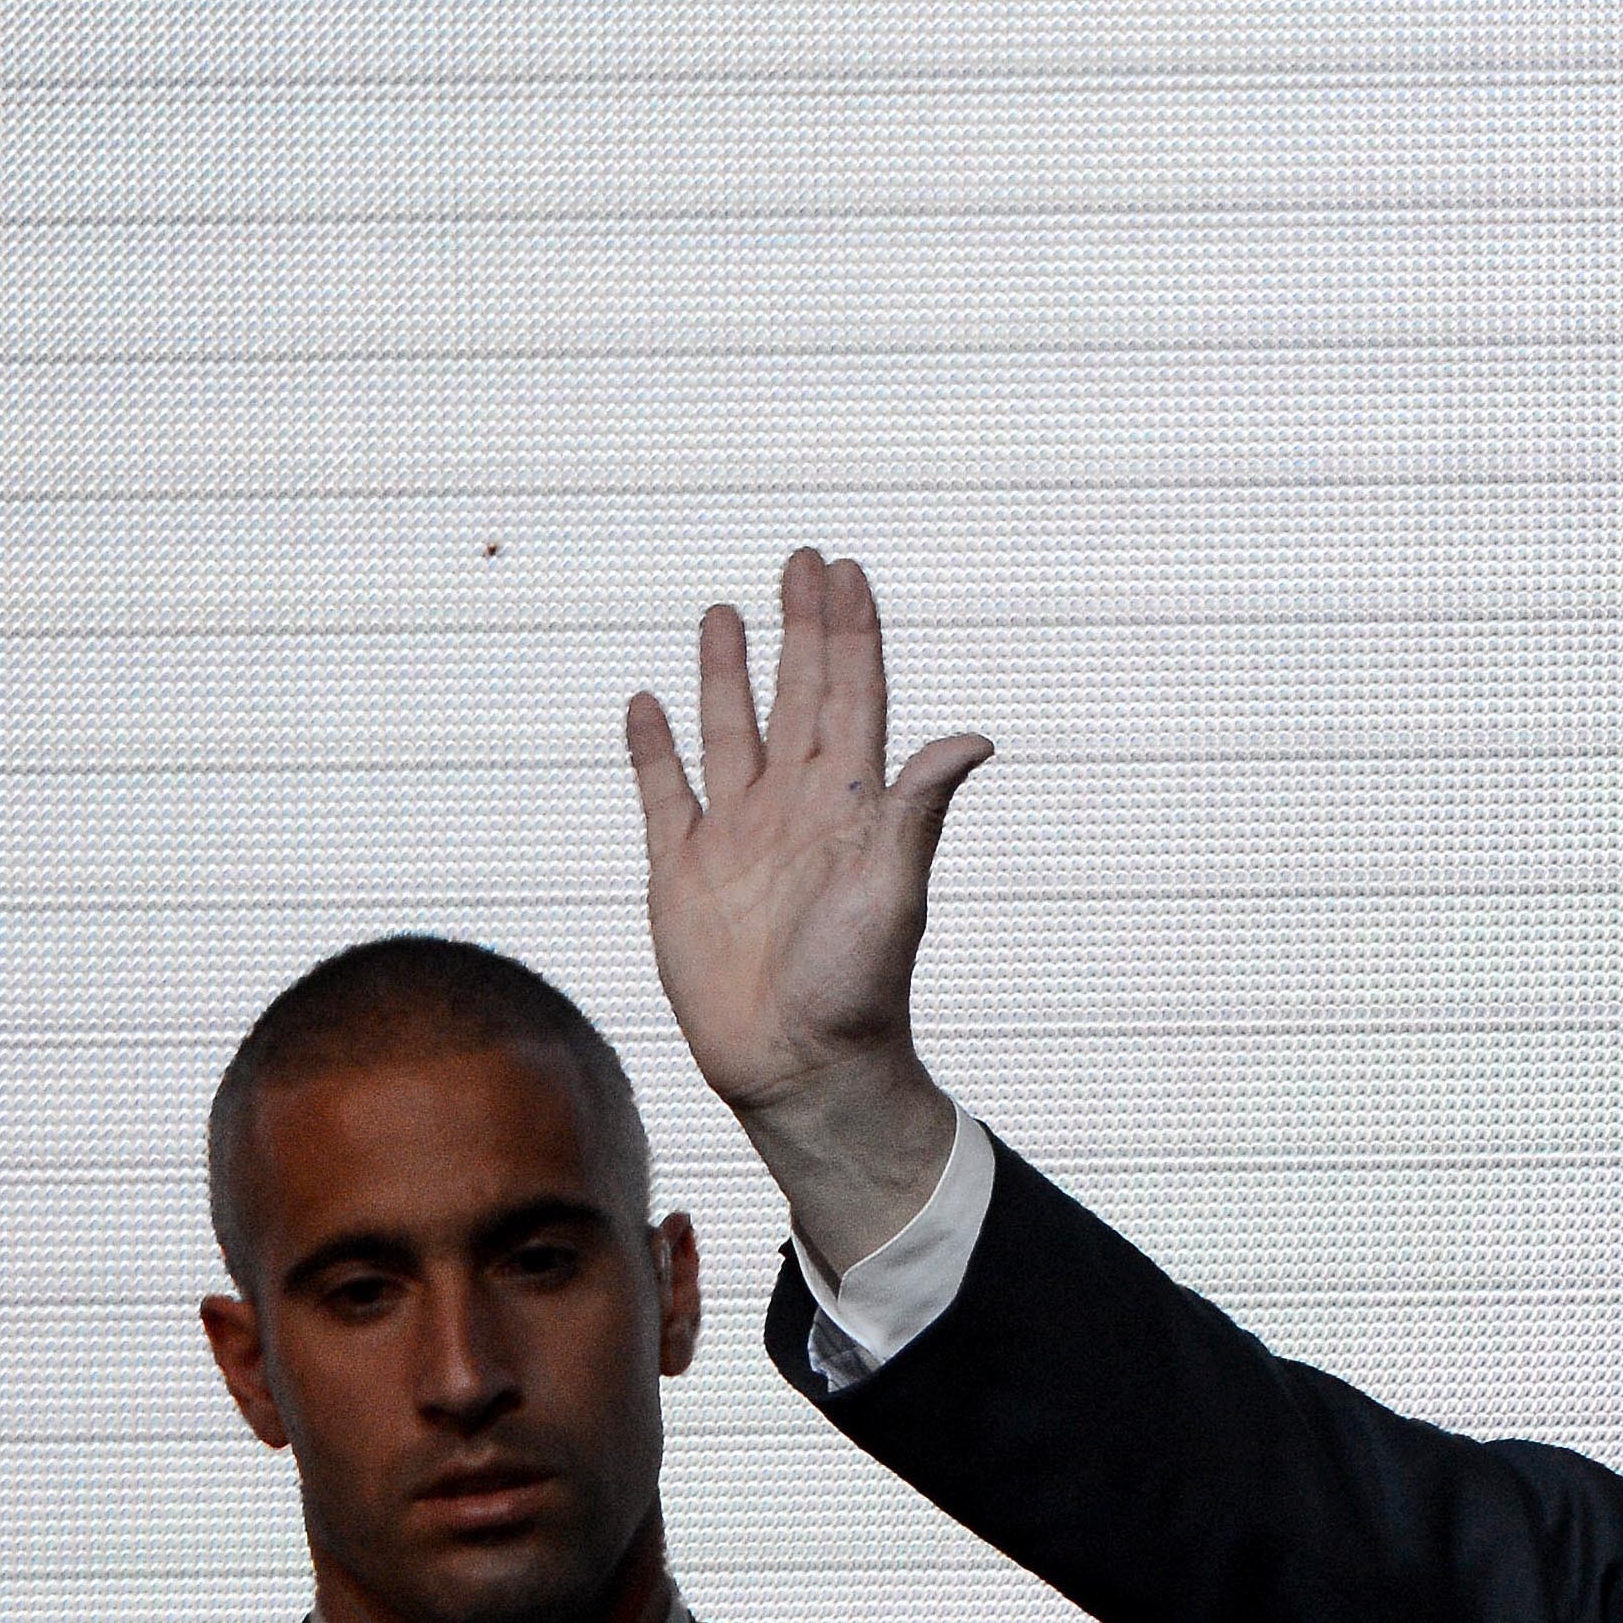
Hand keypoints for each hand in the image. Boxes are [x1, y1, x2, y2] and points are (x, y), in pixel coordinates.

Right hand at [624, 547, 989, 1268]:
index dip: (851, 635)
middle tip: (802, 559)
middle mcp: (794, 809)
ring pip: (731, 732)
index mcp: (849, 806)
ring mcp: (736, 837)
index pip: (853, 697)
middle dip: (800, 628)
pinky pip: (665, 793)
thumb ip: (918, 809)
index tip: (848, 573)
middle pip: (797, 696)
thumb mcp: (893, 887)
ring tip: (727, 612)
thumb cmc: (857, 986)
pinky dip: (654, 748)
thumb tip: (974, 739)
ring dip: (729, 674)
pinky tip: (648, 703)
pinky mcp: (682, 871)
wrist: (796, 1063)